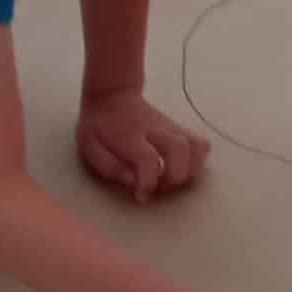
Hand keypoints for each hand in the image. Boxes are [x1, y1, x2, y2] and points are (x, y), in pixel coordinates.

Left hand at [77, 88, 208, 202]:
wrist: (113, 95)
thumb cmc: (99, 126)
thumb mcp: (90, 146)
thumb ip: (109, 166)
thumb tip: (132, 182)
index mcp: (129, 136)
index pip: (148, 159)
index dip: (148, 182)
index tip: (141, 196)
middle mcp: (155, 130)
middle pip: (180, 149)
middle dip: (175, 177)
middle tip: (160, 187)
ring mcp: (171, 128)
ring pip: (197, 146)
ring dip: (192, 171)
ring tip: (176, 181)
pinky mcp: (180, 130)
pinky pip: (201, 144)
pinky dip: (198, 161)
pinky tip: (183, 170)